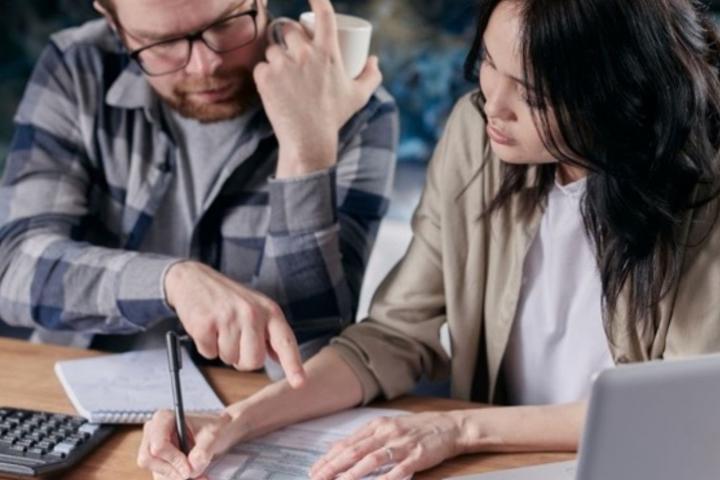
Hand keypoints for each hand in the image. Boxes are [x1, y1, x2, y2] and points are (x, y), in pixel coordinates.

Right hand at [137, 410, 244, 479]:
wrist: (217, 433)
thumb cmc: (213, 427)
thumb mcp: (214, 434)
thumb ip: (203, 450)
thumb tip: (191, 468)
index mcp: (163, 418)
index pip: (158, 446)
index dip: (173, 460)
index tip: (190, 469)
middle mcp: (152, 432)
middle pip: (148, 460)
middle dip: (172, 471)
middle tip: (194, 474)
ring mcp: (151, 447)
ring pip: (155, 471)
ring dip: (177, 477)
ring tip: (200, 475)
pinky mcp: (157, 461)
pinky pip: (161, 476)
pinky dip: (177, 478)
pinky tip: (195, 477)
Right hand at [164, 261, 305, 387]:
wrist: (194, 278)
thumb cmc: (229, 298)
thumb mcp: (257, 308)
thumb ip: (270, 334)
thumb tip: (281, 359)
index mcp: (270, 311)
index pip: (285, 341)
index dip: (293, 365)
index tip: (299, 383)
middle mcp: (252, 313)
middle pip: (254, 361)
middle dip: (242, 359)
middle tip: (235, 340)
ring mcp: (229, 317)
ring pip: (230, 359)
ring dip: (222, 350)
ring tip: (220, 328)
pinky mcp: (205, 323)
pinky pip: (209, 354)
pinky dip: (206, 346)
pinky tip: (207, 327)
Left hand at [254, 0, 381, 177]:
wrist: (308, 140)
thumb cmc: (334, 117)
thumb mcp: (359, 96)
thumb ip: (371, 76)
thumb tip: (373, 59)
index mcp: (328, 53)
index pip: (324, 15)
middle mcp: (305, 54)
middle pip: (290, 29)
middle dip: (290, 37)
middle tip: (292, 54)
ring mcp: (283, 64)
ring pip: (273, 49)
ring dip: (276, 58)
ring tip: (284, 77)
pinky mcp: (265, 77)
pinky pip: (261, 67)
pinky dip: (265, 75)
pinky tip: (273, 88)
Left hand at [309, 412, 465, 479]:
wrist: (449, 426)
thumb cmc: (416, 429)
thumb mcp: (387, 427)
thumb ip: (364, 438)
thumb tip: (336, 448)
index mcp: (377, 426)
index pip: (347, 443)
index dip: (329, 457)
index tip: (314, 469)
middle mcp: (387, 433)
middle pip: (355, 450)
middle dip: (333, 466)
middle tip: (317, 477)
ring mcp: (401, 444)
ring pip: (373, 458)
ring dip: (354, 472)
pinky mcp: (417, 456)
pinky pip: (399, 468)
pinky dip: (387, 477)